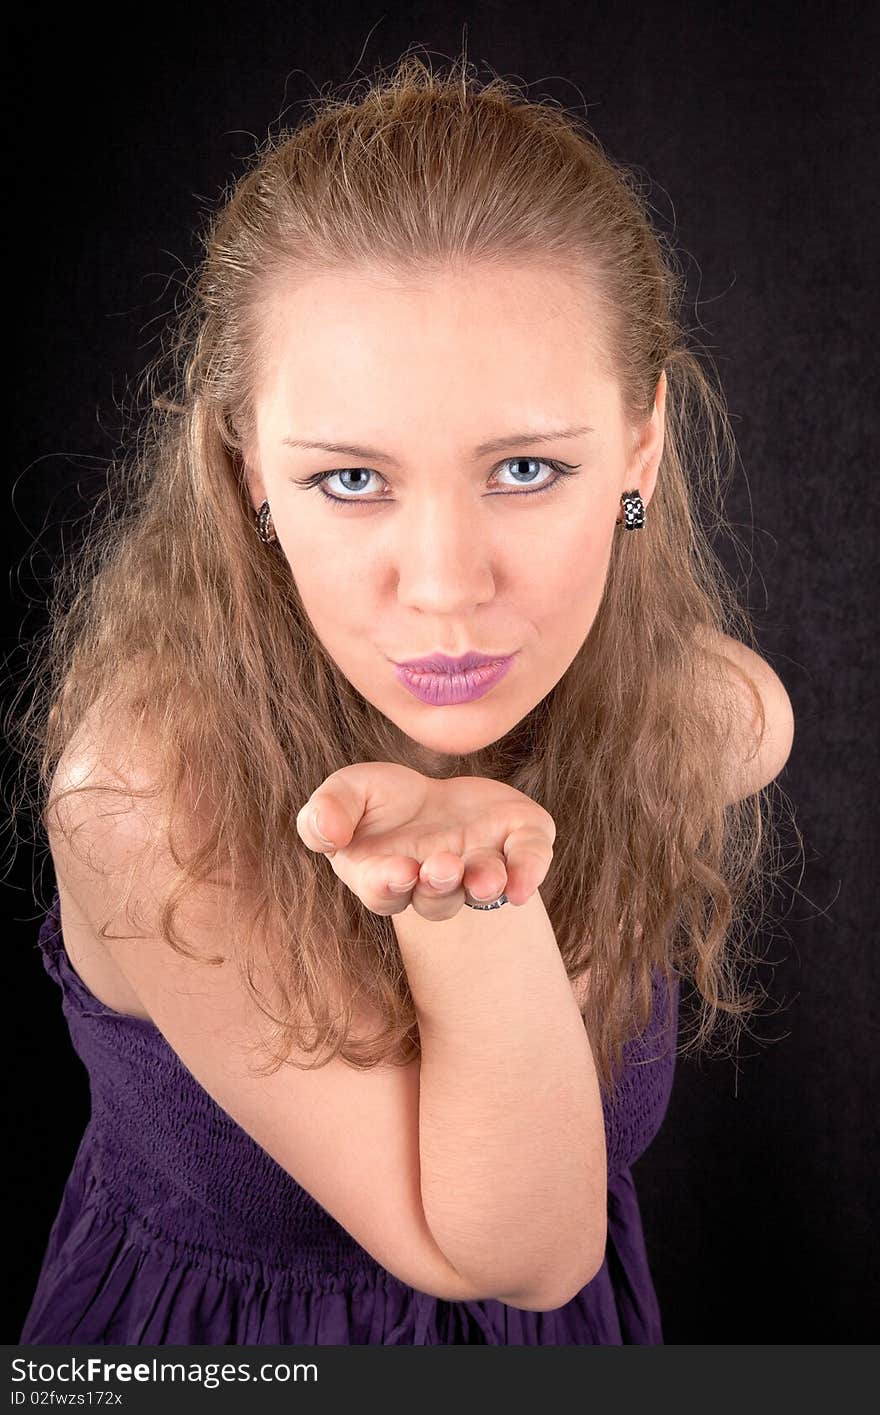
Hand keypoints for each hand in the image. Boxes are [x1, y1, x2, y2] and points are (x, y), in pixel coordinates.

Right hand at [295, 763, 554, 919]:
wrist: (434, 792)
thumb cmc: (379, 801)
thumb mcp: (345, 792)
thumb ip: (325, 813)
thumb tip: (328, 835)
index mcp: (386, 876)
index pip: (384, 891)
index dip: (389, 884)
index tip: (398, 869)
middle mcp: (434, 882)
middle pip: (437, 898)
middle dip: (440, 884)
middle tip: (441, 865)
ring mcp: (478, 864)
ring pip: (481, 886)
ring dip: (483, 883)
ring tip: (485, 877)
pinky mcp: (516, 841)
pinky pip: (528, 861)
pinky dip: (529, 871)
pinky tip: (523, 883)